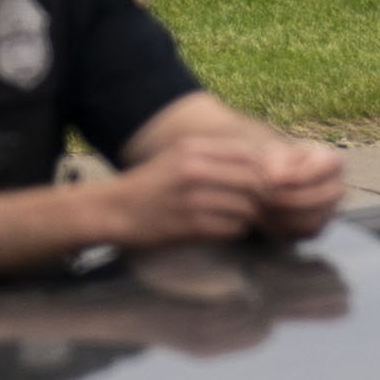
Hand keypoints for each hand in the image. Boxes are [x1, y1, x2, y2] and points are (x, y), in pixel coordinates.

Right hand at [85, 118, 349, 249]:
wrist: (113, 210)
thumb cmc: (151, 185)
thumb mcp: (180, 157)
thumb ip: (217, 157)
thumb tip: (262, 165)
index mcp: (195, 149)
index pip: (249, 155)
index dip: (265, 171)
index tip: (266, 184)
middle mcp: (196, 170)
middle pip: (254, 181)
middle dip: (262, 196)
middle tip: (261, 206)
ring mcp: (194, 198)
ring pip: (247, 206)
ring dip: (249, 216)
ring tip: (240, 218)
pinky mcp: (192, 225)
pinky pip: (233, 227)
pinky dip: (234, 230)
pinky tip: (222, 229)